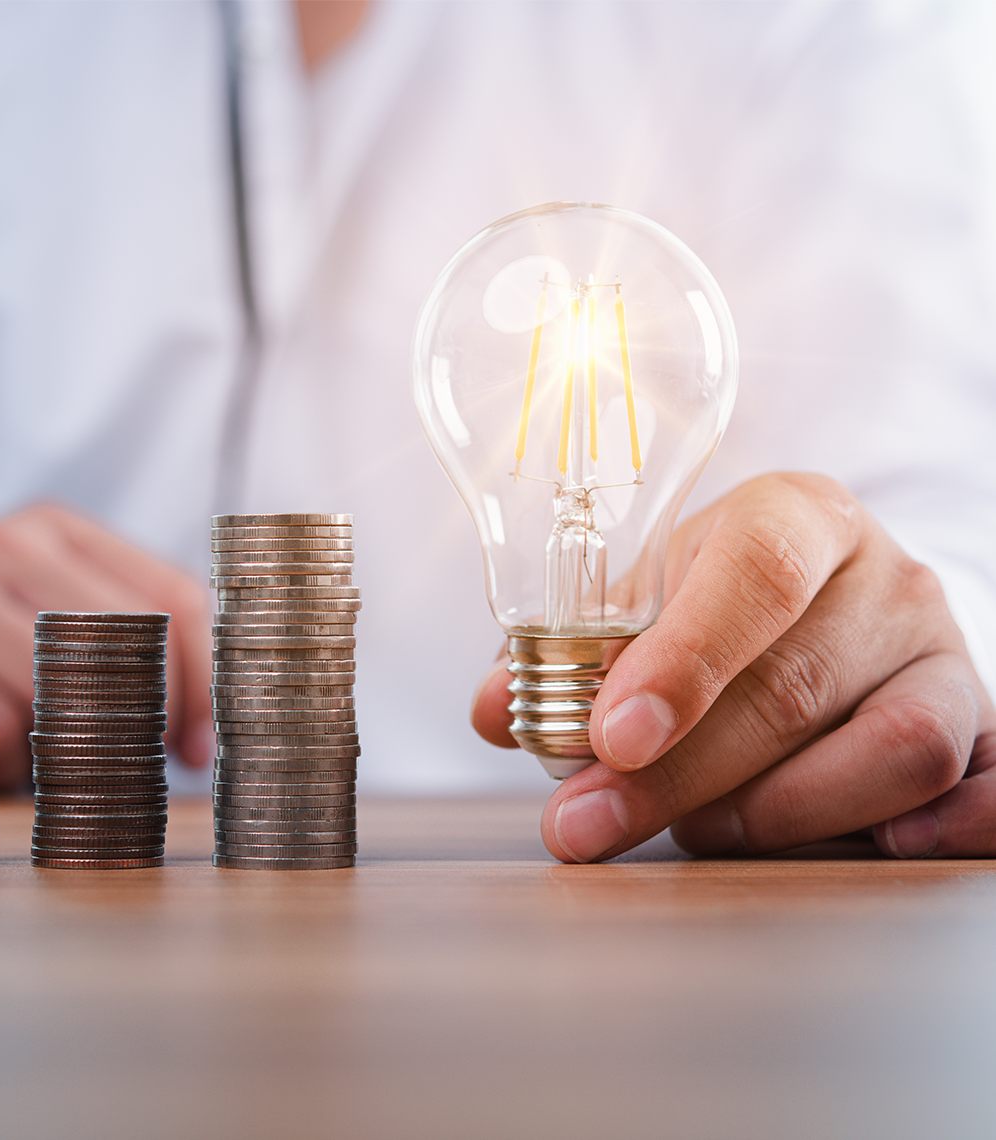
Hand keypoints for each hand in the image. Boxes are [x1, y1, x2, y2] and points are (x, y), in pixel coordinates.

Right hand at [0, 505, 213, 790]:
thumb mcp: (54, 617)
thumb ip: (134, 651)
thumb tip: (206, 742)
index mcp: (59, 529)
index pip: (174, 599)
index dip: (205, 682)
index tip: (203, 745)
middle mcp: (3, 542)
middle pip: (130, 642)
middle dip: (150, 721)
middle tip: (143, 768)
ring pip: (63, 691)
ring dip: (68, 750)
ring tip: (44, 756)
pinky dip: (4, 765)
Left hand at [472, 473, 995, 860]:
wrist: (831, 601)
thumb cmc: (718, 601)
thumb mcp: (644, 598)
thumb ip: (570, 652)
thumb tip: (496, 710)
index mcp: (795, 519)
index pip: (754, 571)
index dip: (683, 660)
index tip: (611, 738)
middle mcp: (883, 578)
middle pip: (793, 684)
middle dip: (675, 774)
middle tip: (585, 823)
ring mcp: (943, 655)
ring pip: (894, 748)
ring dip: (774, 813)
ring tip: (696, 831)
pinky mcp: (983, 725)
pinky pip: (991, 784)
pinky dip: (947, 826)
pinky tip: (870, 846)